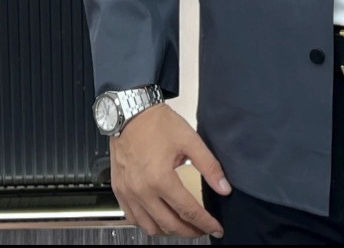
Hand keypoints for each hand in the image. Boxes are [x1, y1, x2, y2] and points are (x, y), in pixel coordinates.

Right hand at [109, 102, 229, 238]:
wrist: (131, 113)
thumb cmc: (158, 124)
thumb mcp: (190, 140)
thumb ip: (209, 166)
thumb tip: (224, 187)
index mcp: (160, 179)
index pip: (188, 211)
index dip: (205, 222)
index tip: (216, 228)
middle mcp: (142, 191)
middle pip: (169, 224)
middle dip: (190, 231)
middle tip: (203, 229)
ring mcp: (128, 193)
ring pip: (150, 227)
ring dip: (169, 231)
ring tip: (184, 226)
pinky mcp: (119, 191)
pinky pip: (133, 219)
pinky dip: (148, 224)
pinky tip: (160, 219)